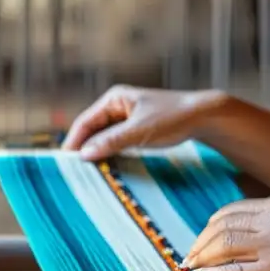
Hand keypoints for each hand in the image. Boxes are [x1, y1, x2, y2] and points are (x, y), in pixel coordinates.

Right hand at [61, 85, 226, 160]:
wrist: (205, 116)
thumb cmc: (173, 118)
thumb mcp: (139, 132)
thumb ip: (111, 142)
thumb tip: (84, 154)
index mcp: (115, 99)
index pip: (85, 122)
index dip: (74, 142)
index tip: (64, 163)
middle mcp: (119, 105)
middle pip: (93, 130)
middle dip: (85, 148)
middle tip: (75, 172)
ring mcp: (129, 116)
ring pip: (106, 137)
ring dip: (100, 152)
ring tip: (90, 172)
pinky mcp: (139, 127)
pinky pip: (119, 141)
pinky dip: (113, 152)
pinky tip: (110, 166)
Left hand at [180, 195, 269, 270]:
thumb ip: (261, 221)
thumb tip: (217, 231)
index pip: (232, 212)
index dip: (210, 226)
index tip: (201, 240)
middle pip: (223, 228)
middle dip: (201, 243)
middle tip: (190, 257)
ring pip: (224, 247)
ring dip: (202, 258)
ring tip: (193, 267)